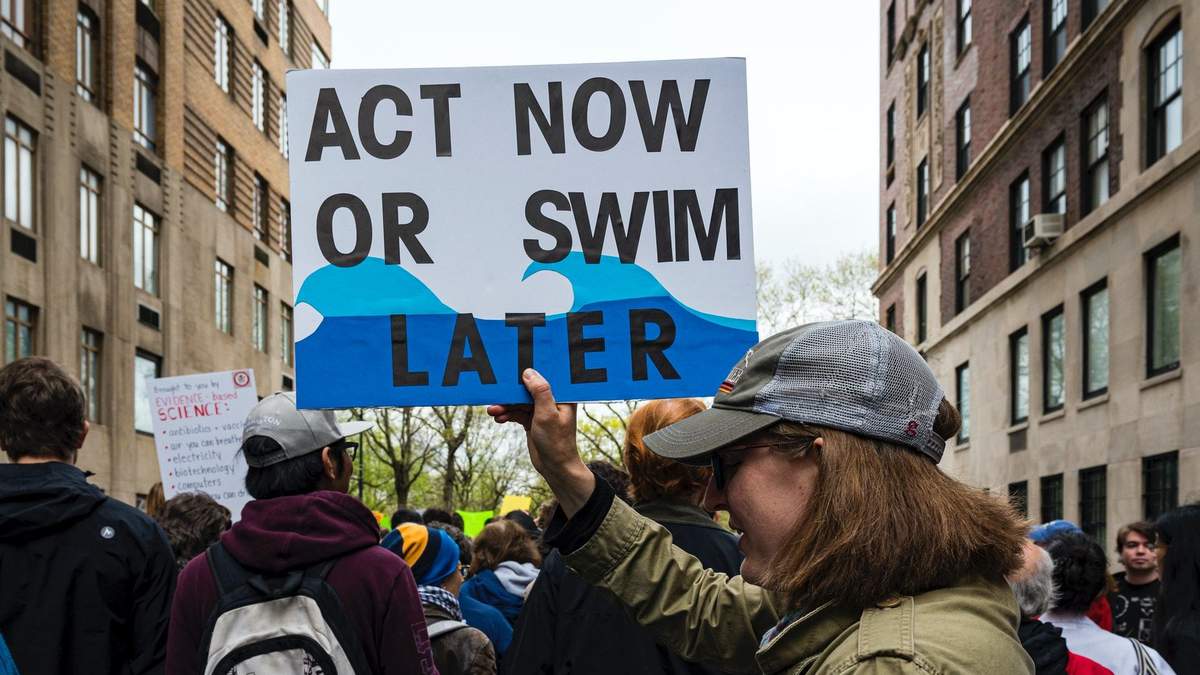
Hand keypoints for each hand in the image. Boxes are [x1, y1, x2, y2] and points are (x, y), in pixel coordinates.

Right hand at [487, 369, 594, 516]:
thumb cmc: (557, 442)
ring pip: (519, 402)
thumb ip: (539, 392)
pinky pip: (516, 412)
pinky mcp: (532, 420)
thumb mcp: (547, 414)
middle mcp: (552, 400)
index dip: (528, 373)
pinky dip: (507, 415)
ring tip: (492, 411)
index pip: (543, 377)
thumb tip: (529, 372)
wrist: (555, 467)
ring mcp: (541, 410)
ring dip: (505, 406)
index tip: (510, 370)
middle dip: (510, 393)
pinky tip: (498, 418)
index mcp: (562, 395)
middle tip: (494, 394)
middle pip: (527, 389)